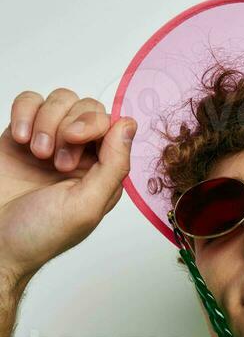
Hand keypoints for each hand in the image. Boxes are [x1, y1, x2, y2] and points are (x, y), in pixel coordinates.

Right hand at [0, 88, 136, 285]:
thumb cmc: (39, 235)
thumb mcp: (86, 206)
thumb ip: (114, 166)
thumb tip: (129, 124)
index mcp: (103, 173)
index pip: (112, 126)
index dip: (94, 123)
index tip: (74, 139)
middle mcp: (80, 155)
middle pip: (88, 108)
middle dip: (68, 126)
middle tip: (53, 160)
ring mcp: (50, 143)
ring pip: (60, 100)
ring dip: (46, 122)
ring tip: (35, 153)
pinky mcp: (21, 136)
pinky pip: (30, 101)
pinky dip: (24, 113)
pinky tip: (20, 139)